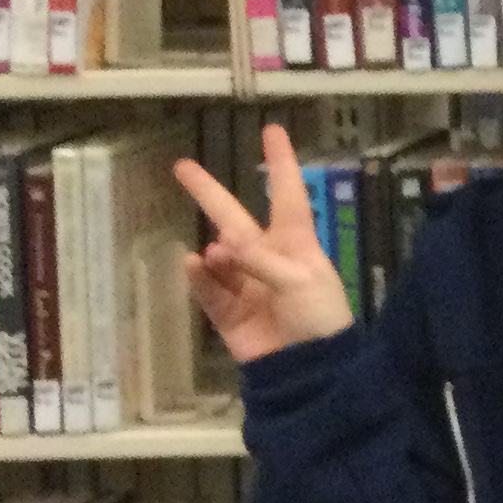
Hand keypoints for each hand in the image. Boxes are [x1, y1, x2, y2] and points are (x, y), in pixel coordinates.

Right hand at [174, 125, 356, 363]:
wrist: (311, 372)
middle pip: (233, 218)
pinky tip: (196, 265)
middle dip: (209, 193)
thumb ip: (262, 260)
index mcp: (296, 244)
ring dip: (215, 255)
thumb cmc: (320, 319)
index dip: (280, 164)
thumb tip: (220, 246)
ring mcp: (245, 284)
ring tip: (217, 256)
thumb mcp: (302, 282)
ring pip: (217, 257)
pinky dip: (200, 278)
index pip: (287, 195)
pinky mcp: (228, 313)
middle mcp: (267, 258)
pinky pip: (208, 290)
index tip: (273, 131)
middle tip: (182, 166)